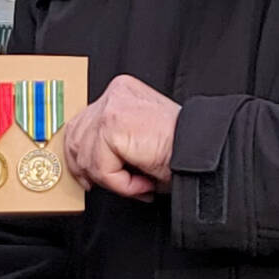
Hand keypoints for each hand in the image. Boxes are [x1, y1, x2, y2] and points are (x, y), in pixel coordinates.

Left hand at [64, 76, 180, 200]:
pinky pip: (101, 168)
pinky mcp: (113, 125)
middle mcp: (114, 94)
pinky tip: (144, 182)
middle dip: (90, 170)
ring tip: (140, 183)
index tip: (91, 176)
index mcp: (121, 93)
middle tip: (116, 184)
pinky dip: (122, 185)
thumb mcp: (139, 140)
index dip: (82, 155)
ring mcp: (111, 107)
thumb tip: (86, 164)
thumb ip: (112, 142)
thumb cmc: (182, 150)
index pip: (82, 123)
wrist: (203, 154)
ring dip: (114, 181)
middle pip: (76, 138)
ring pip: (86, 157)